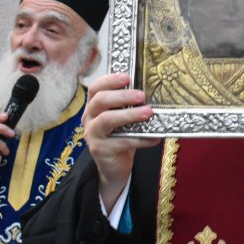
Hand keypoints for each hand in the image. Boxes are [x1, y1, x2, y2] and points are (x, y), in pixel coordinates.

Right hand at [82, 73, 159, 211]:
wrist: (114, 167)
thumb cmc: (121, 136)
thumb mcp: (123, 118)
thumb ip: (130, 106)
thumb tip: (155, 92)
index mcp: (94, 105)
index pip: (96, 87)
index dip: (110, 80)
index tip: (128, 77)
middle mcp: (89, 118)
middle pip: (100, 100)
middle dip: (122, 96)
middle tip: (142, 95)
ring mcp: (92, 134)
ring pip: (107, 120)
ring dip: (130, 115)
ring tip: (148, 113)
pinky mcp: (100, 150)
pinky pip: (122, 141)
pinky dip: (141, 139)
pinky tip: (154, 138)